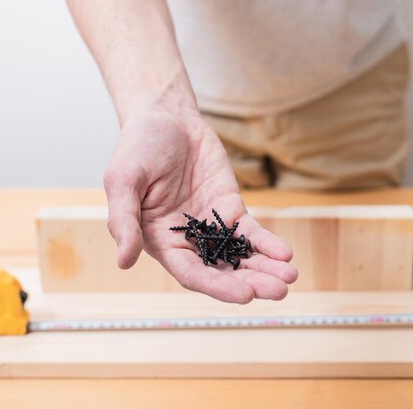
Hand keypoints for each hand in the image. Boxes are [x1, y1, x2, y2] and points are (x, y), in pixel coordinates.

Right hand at [103, 107, 297, 302]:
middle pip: (222, 270)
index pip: (191, 273)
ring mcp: (212, 226)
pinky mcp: (230, 209)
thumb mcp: (122, 180)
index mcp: (160, 242)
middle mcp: (187, 241)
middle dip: (251, 282)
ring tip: (289, 277)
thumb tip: (123, 261)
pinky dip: (268, 243)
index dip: (217, 286)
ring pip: (240, 255)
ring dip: (265, 268)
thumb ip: (124, 220)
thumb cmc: (137, 147)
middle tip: (279, 291)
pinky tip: (284, 253)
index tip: (244, 295)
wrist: (166, 117)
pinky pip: (251, 230)